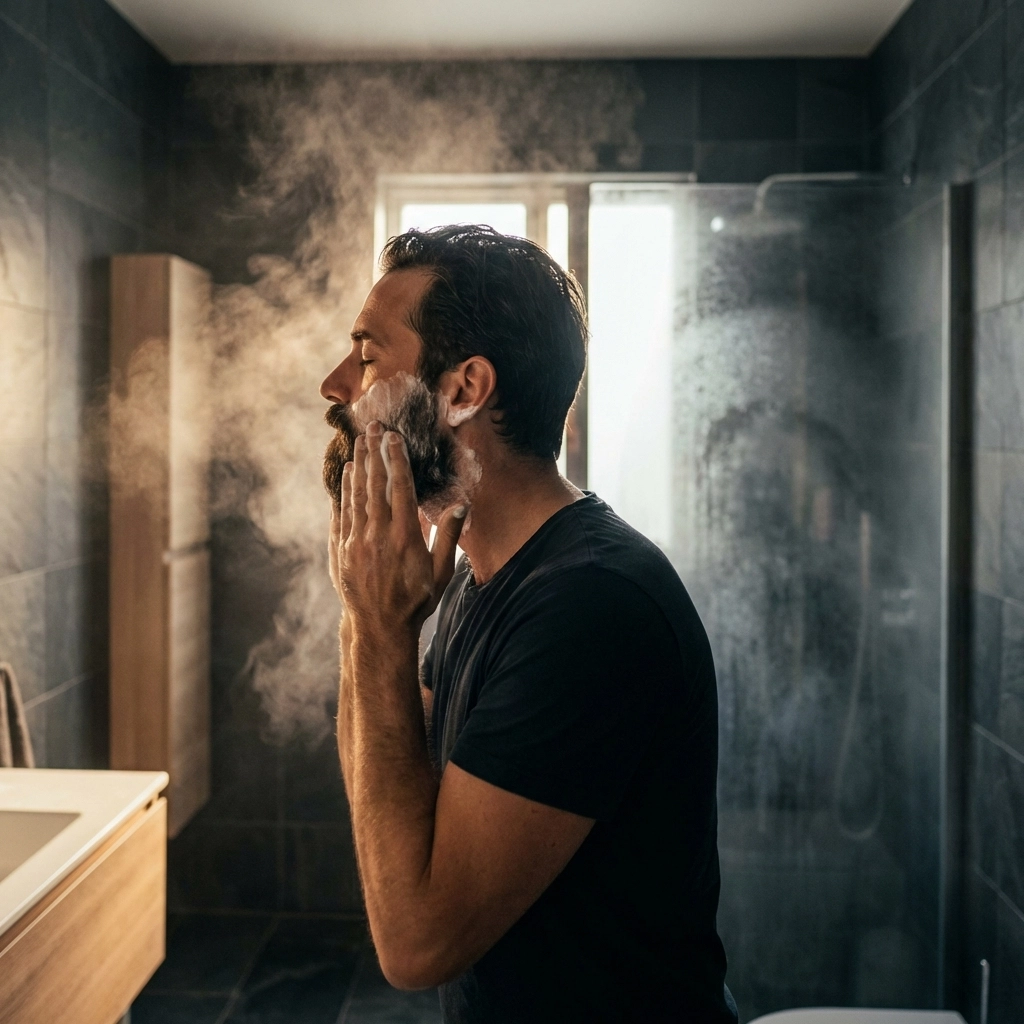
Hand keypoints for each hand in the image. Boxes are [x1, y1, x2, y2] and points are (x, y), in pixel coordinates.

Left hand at [329, 421, 466, 635]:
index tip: (395, 438)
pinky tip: (347, 475)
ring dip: (358, 466)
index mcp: (405, 537)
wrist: (379, 626)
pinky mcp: (341, 549)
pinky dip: (344, 491)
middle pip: (376, 484)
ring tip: (359, 443)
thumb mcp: (440, 572)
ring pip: (356, 495)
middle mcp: (378, 534)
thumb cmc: (416, 600)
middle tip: (374, 428)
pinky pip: (341, 513)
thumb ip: (448, 537)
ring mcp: (356, 541)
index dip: (397, 460)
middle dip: (375, 453)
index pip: (401, 488)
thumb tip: (460, 506)